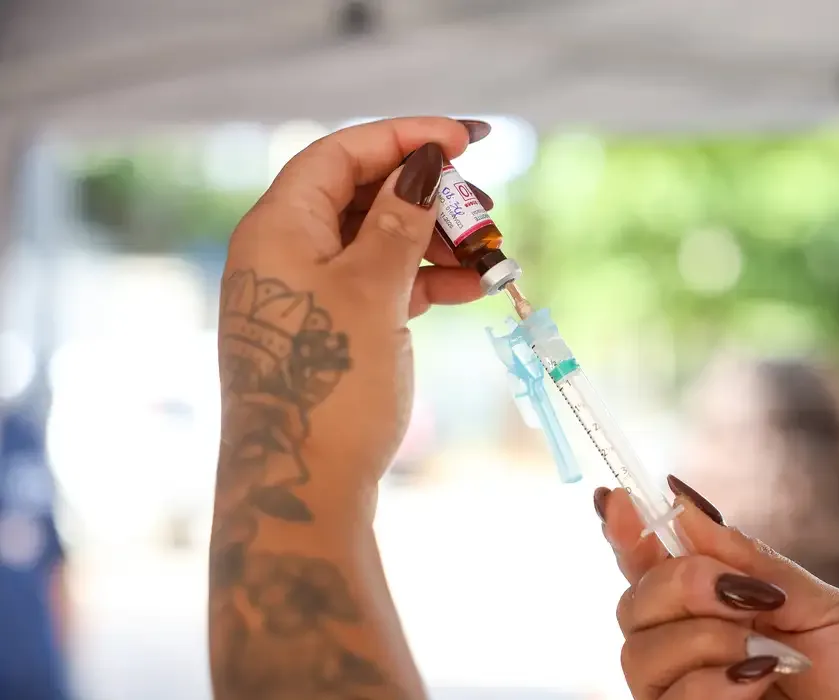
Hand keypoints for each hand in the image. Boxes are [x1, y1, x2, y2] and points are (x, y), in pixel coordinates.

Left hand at [209, 117, 493, 699]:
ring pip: (382, 240)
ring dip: (437, 241)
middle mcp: (287, 251)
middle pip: (365, 194)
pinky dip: (427, 280)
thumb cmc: (328, 384)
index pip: (342, 154)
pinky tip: (472, 288)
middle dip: (430, 195)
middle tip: (485, 205)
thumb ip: (400, 221)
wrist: (305, 486)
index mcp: (277, 228)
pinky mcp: (335, 327)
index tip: (466, 140)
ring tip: (490, 254)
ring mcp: (311, 292)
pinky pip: (385, 282)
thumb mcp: (372, 290)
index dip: (404, 138)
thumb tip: (424, 163)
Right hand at [596, 478, 838, 699]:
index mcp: (724, 616)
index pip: (651, 572)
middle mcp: (696, 659)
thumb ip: (748, 562)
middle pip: (631, 609)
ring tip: (770, 654)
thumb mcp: (822, 606)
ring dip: (704, 639)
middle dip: (679, 584)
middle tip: (747, 595)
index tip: (618, 498)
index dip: (626, 533)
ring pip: (639, 656)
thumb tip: (684, 504)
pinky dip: (713, 684)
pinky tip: (762, 683)